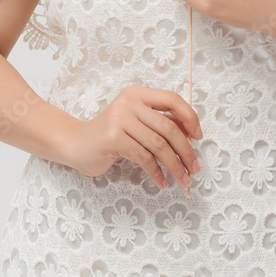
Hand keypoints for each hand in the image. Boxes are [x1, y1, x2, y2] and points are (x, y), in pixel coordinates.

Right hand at [63, 85, 202, 189]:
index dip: (190, 117)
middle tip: (195, 167)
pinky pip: (144, 158)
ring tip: (183, 179)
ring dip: (175, 166)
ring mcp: (120, 119)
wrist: (76, 144)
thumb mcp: (136, 121)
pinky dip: (157, 173)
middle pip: (168, 127)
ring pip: (158, 145)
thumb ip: (158, 122)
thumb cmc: (111, 135)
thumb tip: (191, 133)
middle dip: (186, 150)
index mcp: (138, 94)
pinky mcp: (113, 139)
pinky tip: (162, 182)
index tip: (199, 137)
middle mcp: (129, 102)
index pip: (172, 99)